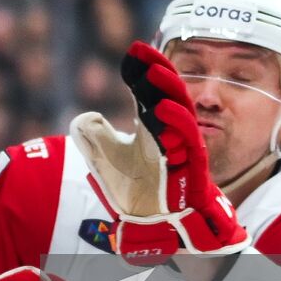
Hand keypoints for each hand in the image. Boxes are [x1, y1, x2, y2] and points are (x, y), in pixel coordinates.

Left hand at [72, 41, 249, 264]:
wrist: (155, 229)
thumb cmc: (136, 193)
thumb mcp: (106, 160)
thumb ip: (94, 136)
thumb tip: (87, 116)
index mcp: (153, 127)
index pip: (151, 91)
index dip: (143, 70)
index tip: (133, 50)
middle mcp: (171, 134)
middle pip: (169, 95)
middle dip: (158, 72)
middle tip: (144, 52)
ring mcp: (184, 150)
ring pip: (182, 112)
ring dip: (169, 90)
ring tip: (152, 72)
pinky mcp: (193, 169)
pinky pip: (189, 142)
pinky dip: (177, 122)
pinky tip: (159, 108)